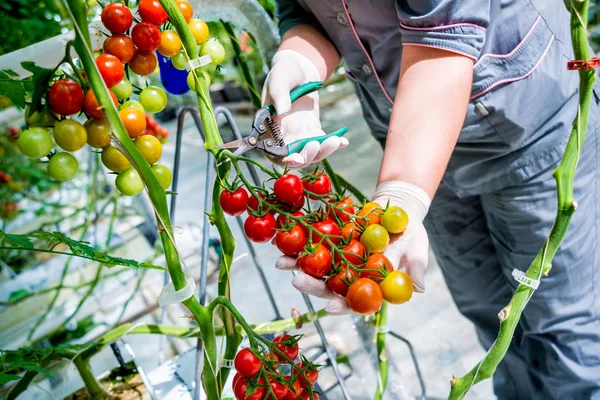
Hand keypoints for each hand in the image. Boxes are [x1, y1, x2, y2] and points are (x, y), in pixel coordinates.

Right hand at [261, 50, 348, 167]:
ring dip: (322, 151)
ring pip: (310, 153)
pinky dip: (333, 144)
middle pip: (294, 157)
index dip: (284, 159)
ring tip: (334, 140)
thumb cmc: (284, 73)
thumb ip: (279, 94)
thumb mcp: (279, 79)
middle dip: (306, 155)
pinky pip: (322, 142)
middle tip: (316, 144)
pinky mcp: (312, 131)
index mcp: (268, 129)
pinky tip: (343, 140)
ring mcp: (299, 135)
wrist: (300, 69)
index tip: (297, 159)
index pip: (273, 152)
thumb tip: (283, 110)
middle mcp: (283, 137)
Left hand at [276, 181, 430, 314]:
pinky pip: (313, 244)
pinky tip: (283, 241)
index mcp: (371, 286)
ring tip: (281, 263)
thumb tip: (419, 288)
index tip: (329, 306)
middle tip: (297, 281)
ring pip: (316, 267)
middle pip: (329, 287)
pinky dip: (298, 243)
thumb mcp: (418, 249)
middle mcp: (352, 277)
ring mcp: (339, 260)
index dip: (343, 306)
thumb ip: (416, 268)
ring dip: (298, 266)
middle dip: (312, 286)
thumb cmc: (412, 233)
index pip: (356, 303)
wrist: (398, 209)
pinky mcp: (332, 242)